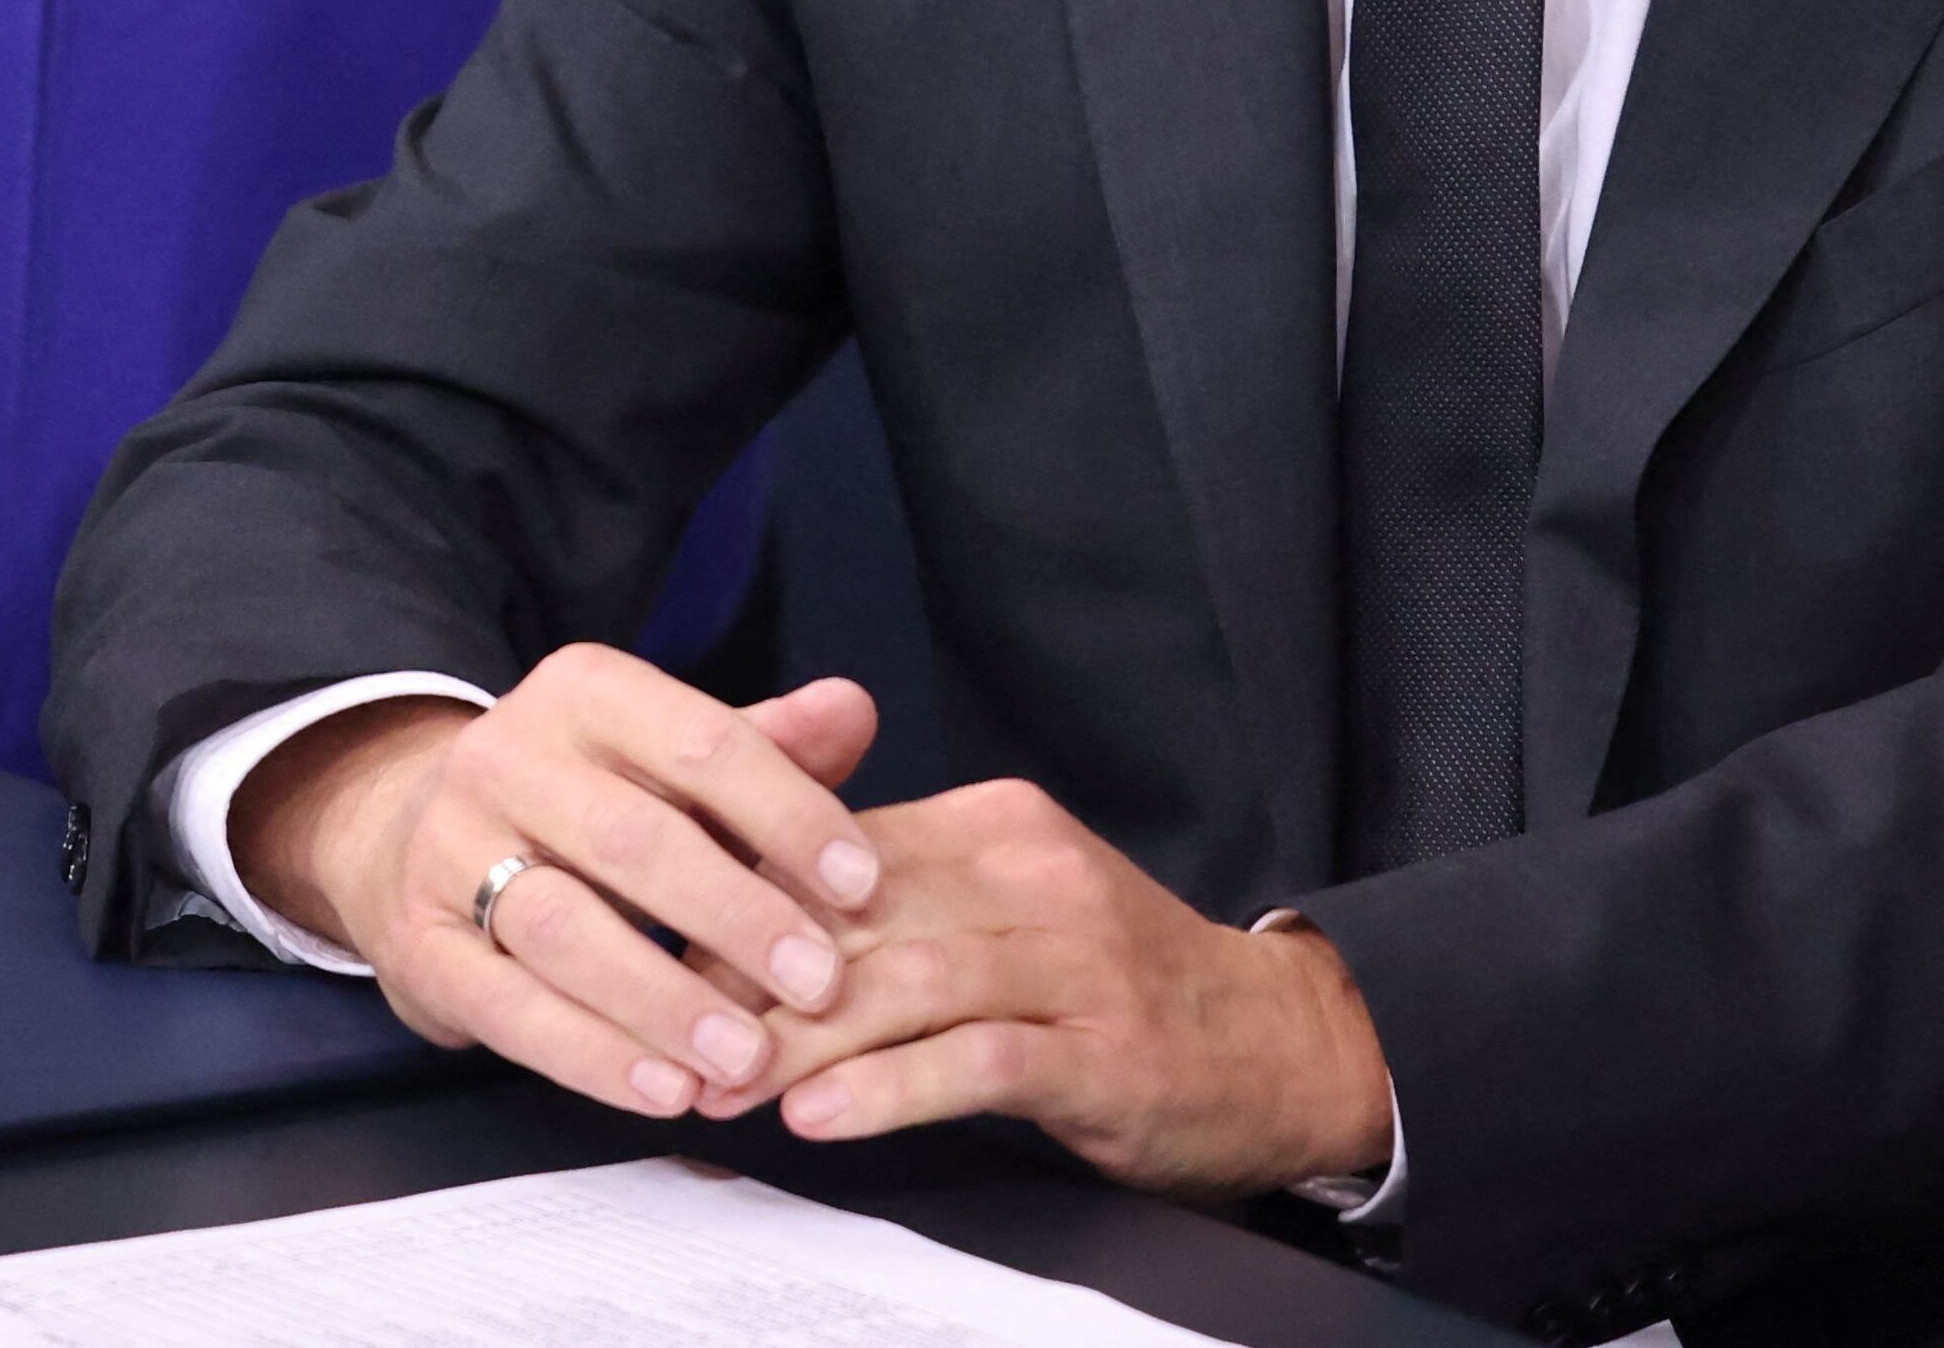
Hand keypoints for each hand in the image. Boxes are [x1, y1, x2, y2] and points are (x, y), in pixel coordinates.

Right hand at [229, 649, 884, 1122]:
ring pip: (564, 928)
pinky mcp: (418, 946)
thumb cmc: (584, 799)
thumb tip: (854, 709)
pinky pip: (508, 1009)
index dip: (789, 815)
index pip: (701, 744)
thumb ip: (766, 743)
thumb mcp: (668, 756)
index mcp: (584, 692)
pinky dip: (592, 1055)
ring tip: (747, 1058)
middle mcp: (506, 757)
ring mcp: (449, 851)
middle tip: (820, 984)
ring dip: (664, 1002)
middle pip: (632, 839)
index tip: (861, 887)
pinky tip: (665, 1089)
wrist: (408, 834)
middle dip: (736, 916)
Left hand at [708, 777, 1393, 1201]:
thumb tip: (749, 931)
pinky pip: (975, 1061)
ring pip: (905, 982)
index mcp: (998, 825)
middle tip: (669, 1037)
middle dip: (749, 980)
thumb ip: (903, 908)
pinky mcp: (1101, 1044)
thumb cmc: (1122, 988)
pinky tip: (823, 1117)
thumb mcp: (1012, 913)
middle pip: (857, 916)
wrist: (1279, 1044)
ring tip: (725, 1085)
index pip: (838, 850)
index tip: (664, 959)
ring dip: (800, 1040)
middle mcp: (1033, 874)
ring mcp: (1074, 956)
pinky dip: (888, 1088)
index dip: (742, 906)